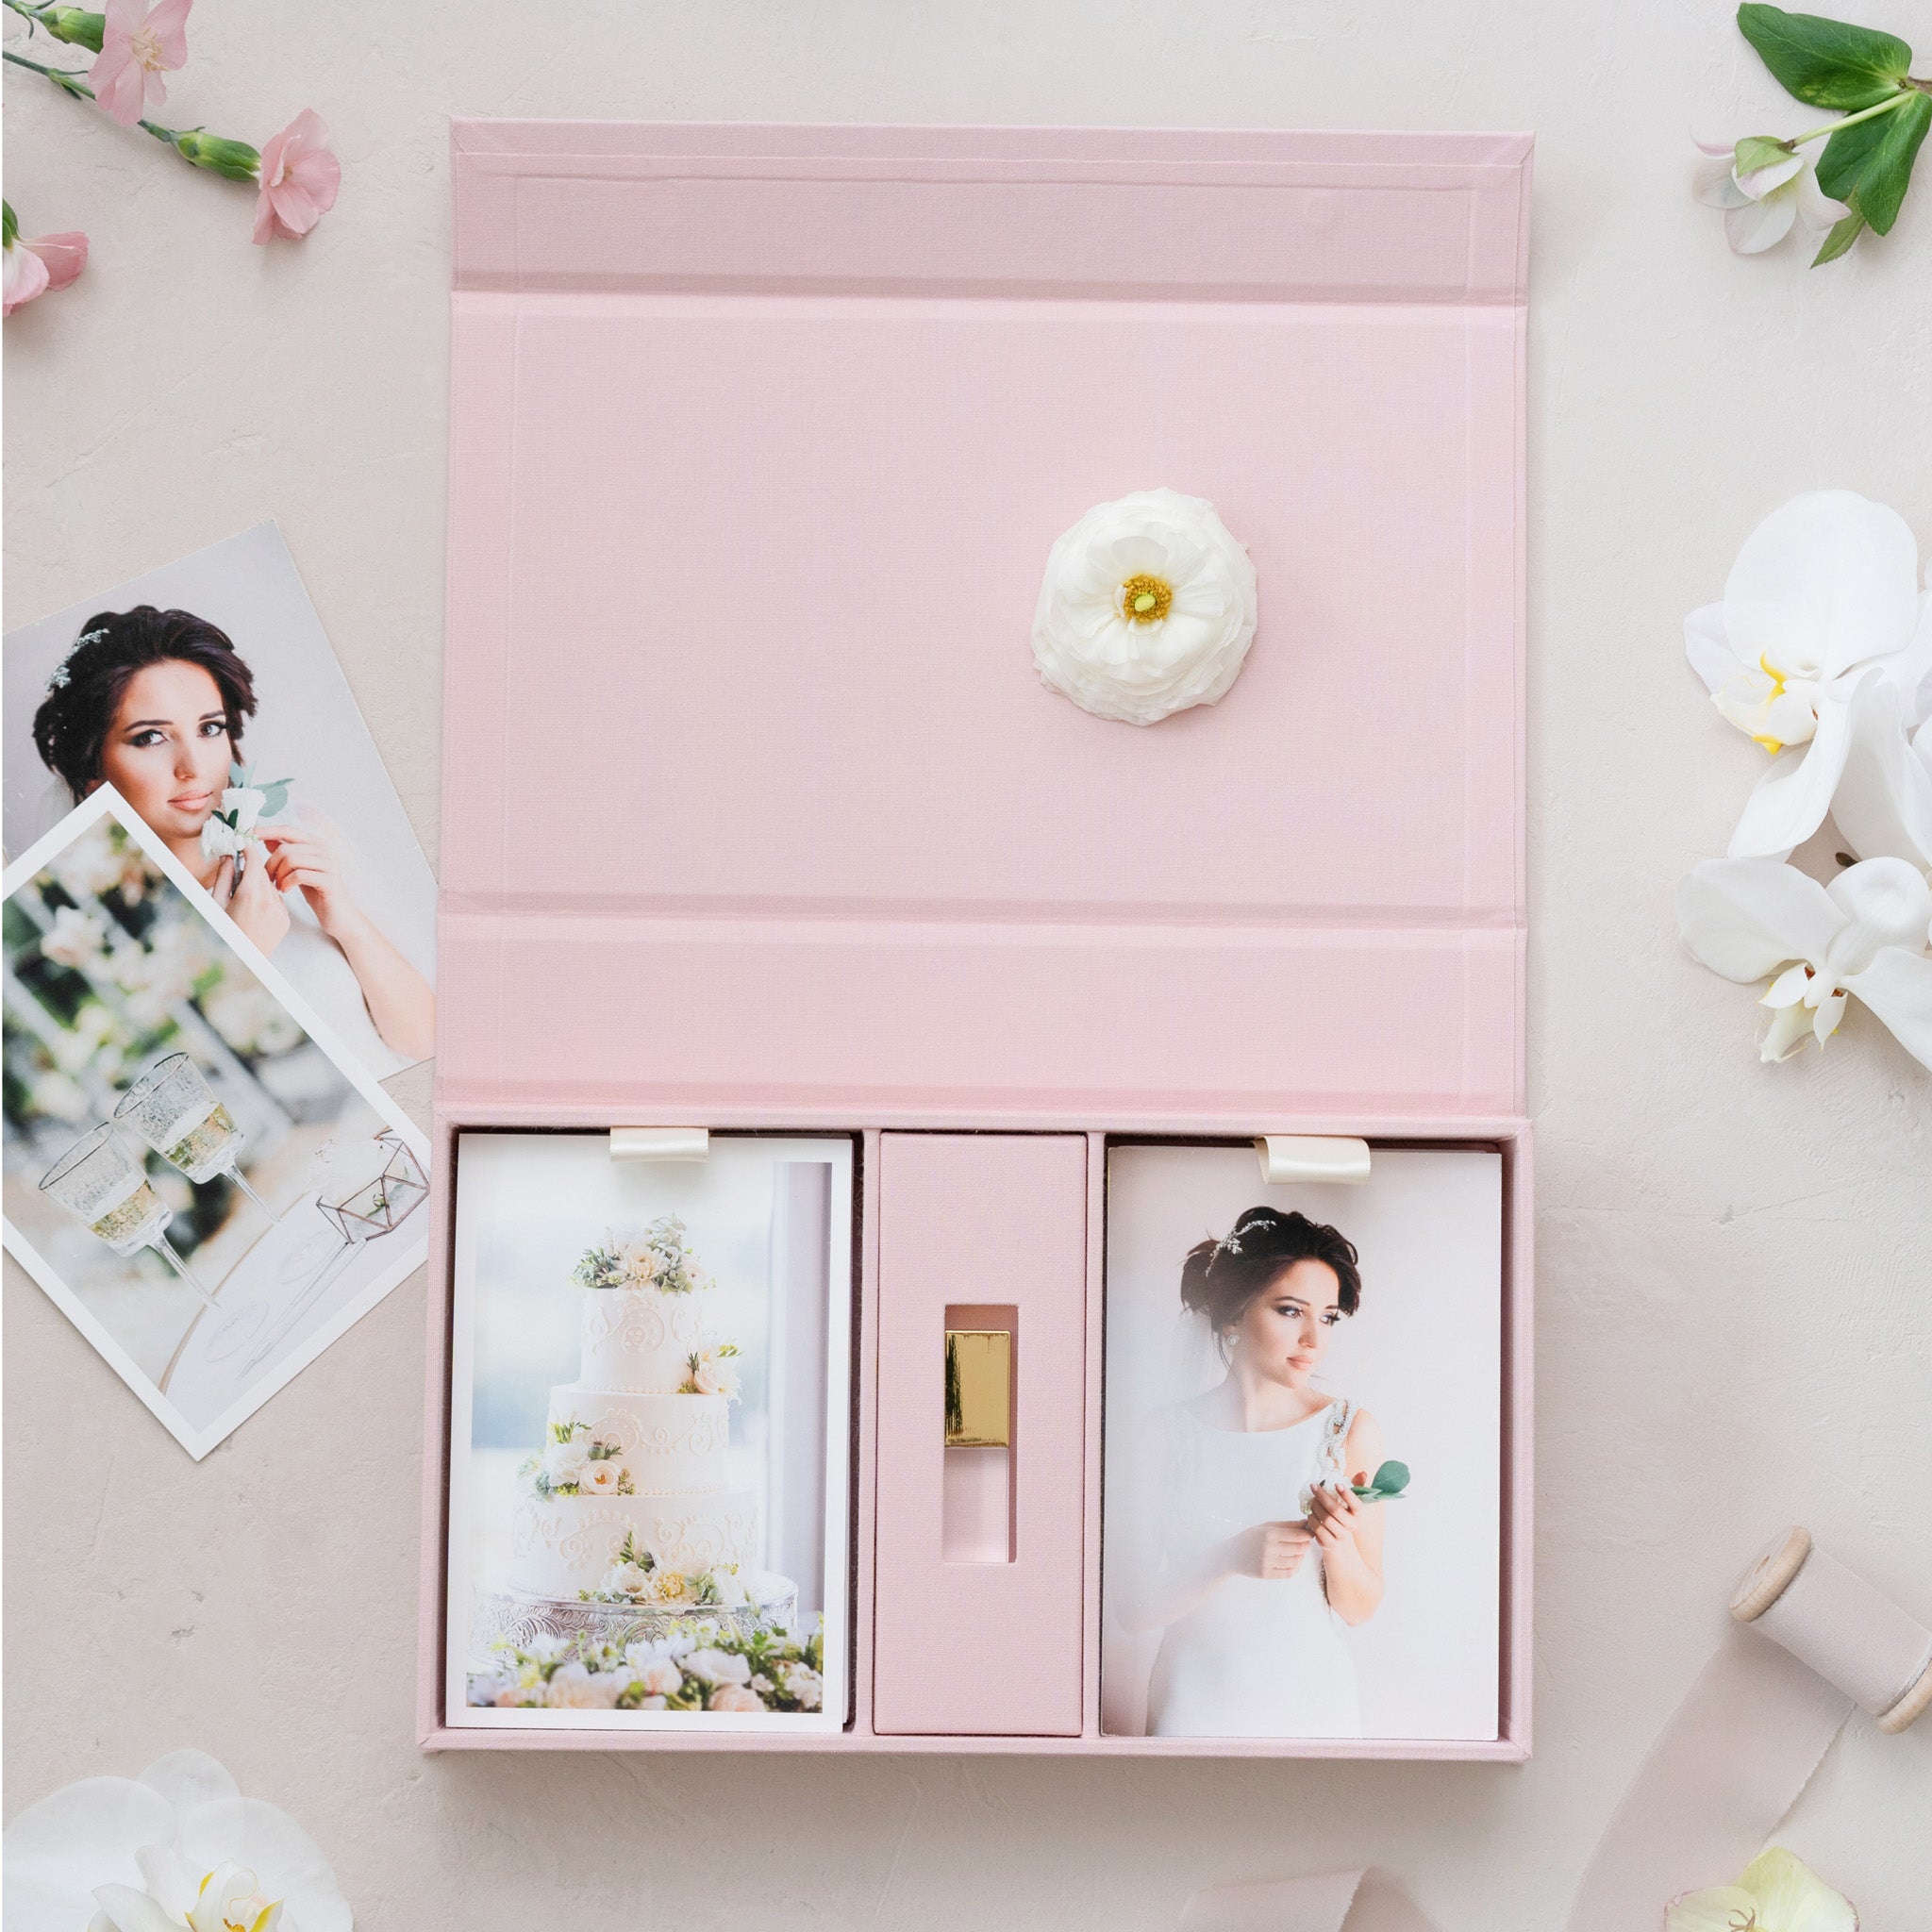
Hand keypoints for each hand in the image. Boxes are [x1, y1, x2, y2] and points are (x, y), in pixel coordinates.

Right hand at [212, 849, 288, 955]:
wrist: (243, 961)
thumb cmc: (223, 933)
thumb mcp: (217, 904)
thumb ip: (223, 878)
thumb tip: (228, 857)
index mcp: (249, 895)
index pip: (254, 861)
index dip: (249, 850)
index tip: (243, 844)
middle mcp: (268, 901)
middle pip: (263, 873)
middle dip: (252, 870)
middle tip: (239, 873)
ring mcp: (279, 911)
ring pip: (271, 887)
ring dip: (260, 887)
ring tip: (245, 902)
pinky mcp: (285, 920)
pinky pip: (278, 902)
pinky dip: (267, 901)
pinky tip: (255, 913)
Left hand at [260, 821, 364, 942]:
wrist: (339, 915)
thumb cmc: (319, 893)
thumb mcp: (298, 869)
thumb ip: (287, 852)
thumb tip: (267, 837)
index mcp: (317, 844)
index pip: (288, 830)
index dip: (267, 830)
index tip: (250, 835)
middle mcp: (325, 850)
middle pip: (286, 848)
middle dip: (270, 864)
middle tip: (267, 878)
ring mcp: (329, 864)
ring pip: (291, 859)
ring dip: (278, 874)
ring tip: (277, 886)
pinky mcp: (330, 879)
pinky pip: (299, 874)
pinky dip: (287, 882)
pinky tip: (285, 890)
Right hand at [1242, 1519, 1313, 1580]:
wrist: (1231, 1554)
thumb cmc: (1250, 1538)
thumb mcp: (1265, 1527)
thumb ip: (1286, 1525)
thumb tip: (1305, 1522)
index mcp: (1269, 1534)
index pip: (1297, 1536)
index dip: (1307, 1535)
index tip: (1310, 1534)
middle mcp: (1268, 1548)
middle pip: (1299, 1549)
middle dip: (1305, 1546)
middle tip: (1304, 1543)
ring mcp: (1267, 1562)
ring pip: (1296, 1562)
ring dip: (1300, 1557)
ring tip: (1297, 1553)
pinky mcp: (1265, 1574)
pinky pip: (1289, 1573)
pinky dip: (1295, 1568)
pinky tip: (1292, 1562)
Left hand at [1306, 1477, 1365, 1553]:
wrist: (1339, 1544)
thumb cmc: (1343, 1518)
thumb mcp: (1350, 1503)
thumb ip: (1356, 1487)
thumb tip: (1363, 1472)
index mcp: (1358, 1515)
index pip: (1357, 1505)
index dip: (1347, 1495)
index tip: (1337, 1484)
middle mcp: (1352, 1526)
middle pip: (1335, 1509)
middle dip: (1322, 1496)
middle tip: (1313, 1486)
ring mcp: (1341, 1536)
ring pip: (1325, 1519)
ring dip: (1315, 1507)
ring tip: (1311, 1500)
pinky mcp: (1330, 1544)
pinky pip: (1318, 1529)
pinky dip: (1311, 1519)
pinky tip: (1310, 1513)